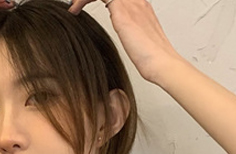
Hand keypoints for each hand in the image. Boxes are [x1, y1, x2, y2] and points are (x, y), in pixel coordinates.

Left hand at [67, 0, 182, 82]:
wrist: (162, 64)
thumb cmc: (153, 60)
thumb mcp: (139, 42)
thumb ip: (131, 35)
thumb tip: (128, 42)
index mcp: (141, 6)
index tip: (85, 8)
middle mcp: (136, 1)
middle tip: (76, 7)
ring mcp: (130, 5)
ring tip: (74, 8)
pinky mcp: (122, 15)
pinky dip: (84, 0)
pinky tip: (75, 10)